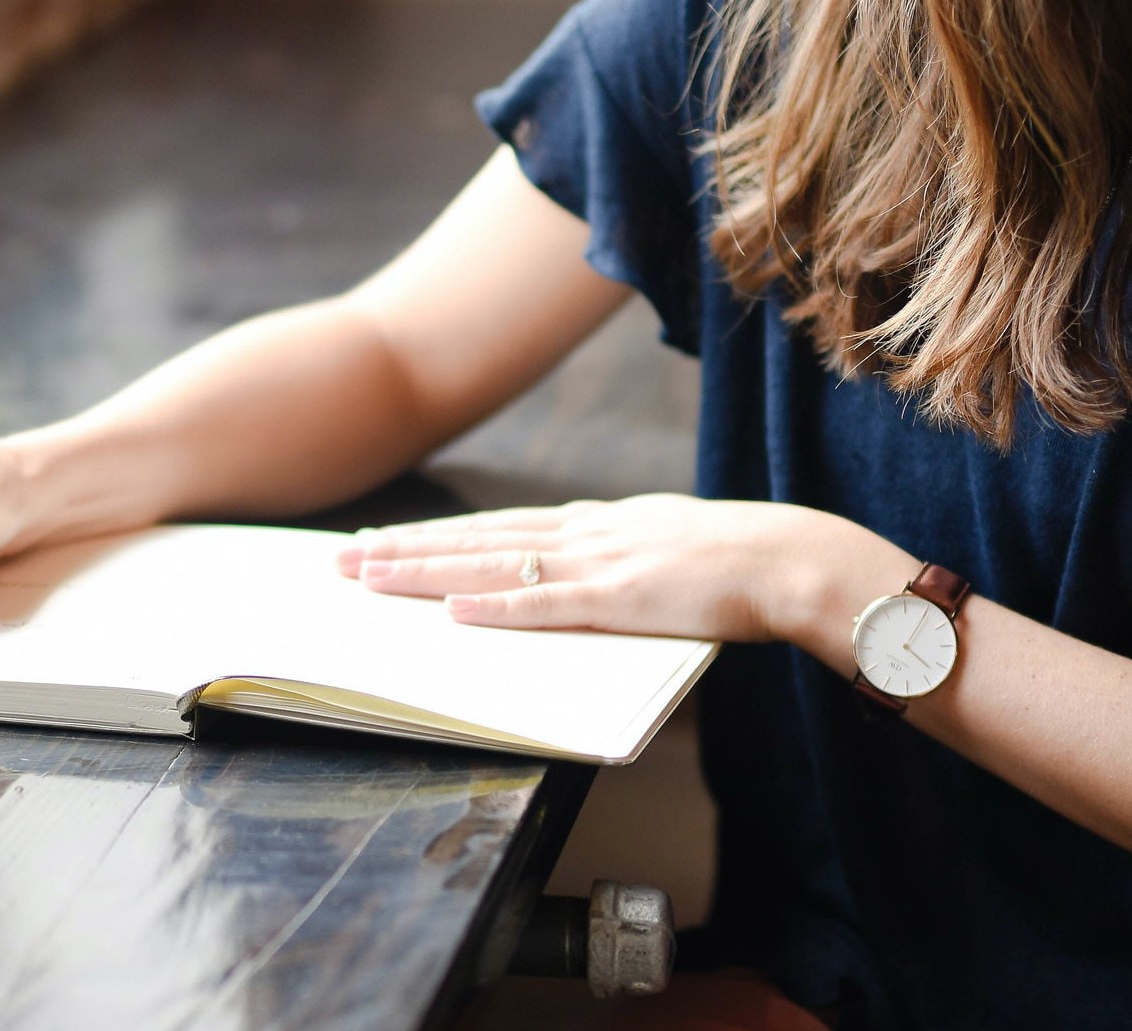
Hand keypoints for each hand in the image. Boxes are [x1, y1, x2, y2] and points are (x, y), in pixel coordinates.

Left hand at [336, 494, 865, 643]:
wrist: (790, 560)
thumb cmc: (734, 561)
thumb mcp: (660, 544)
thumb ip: (614, 553)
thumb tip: (577, 568)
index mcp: (593, 523)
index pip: (494, 526)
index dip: (433, 535)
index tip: (382, 540)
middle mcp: (583, 534)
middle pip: (475, 538)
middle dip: (404, 549)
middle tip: (341, 558)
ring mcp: (598, 564)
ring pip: (493, 564)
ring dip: (427, 571)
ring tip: (369, 576)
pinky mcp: (620, 600)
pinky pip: (546, 605)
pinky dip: (495, 606)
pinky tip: (451, 609)